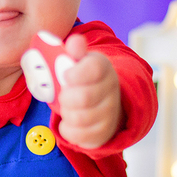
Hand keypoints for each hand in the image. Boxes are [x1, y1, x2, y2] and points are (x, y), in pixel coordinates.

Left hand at [55, 33, 121, 148]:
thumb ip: (75, 51)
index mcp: (103, 67)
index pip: (93, 69)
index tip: (67, 76)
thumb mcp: (79, 61)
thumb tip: (75, 41)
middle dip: (67, 97)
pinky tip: (71, 119)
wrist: (102, 102)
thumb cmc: (84, 80)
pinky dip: (67, 128)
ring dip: (67, 112)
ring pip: (79, 118)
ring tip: (68, 106)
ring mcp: (109, 113)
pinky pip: (77, 135)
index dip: (75, 74)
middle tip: (65, 94)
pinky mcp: (103, 133)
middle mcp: (111, 90)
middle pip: (84, 98)